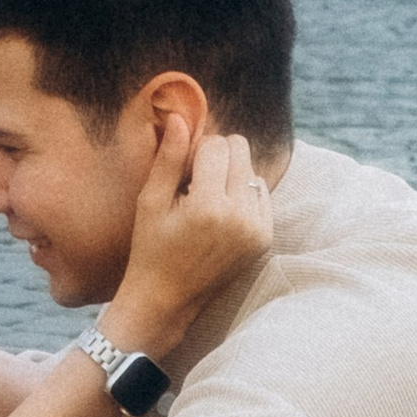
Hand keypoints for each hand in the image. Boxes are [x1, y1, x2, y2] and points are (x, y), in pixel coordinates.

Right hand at [110, 118, 276, 357]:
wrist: (167, 300)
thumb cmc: (150, 248)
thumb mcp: (150, 201)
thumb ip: (169, 157)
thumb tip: (180, 116)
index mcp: (209, 206)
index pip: (217, 145)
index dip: (195, 151)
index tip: (181, 174)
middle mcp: (240, 217)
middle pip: (241, 150)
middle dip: (217, 157)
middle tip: (194, 185)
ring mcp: (257, 230)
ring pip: (252, 170)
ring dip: (231, 176)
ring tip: (206, 203)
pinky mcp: (265, 238)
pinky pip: (262, 193)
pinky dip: (243, 195)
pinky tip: (221, 215)